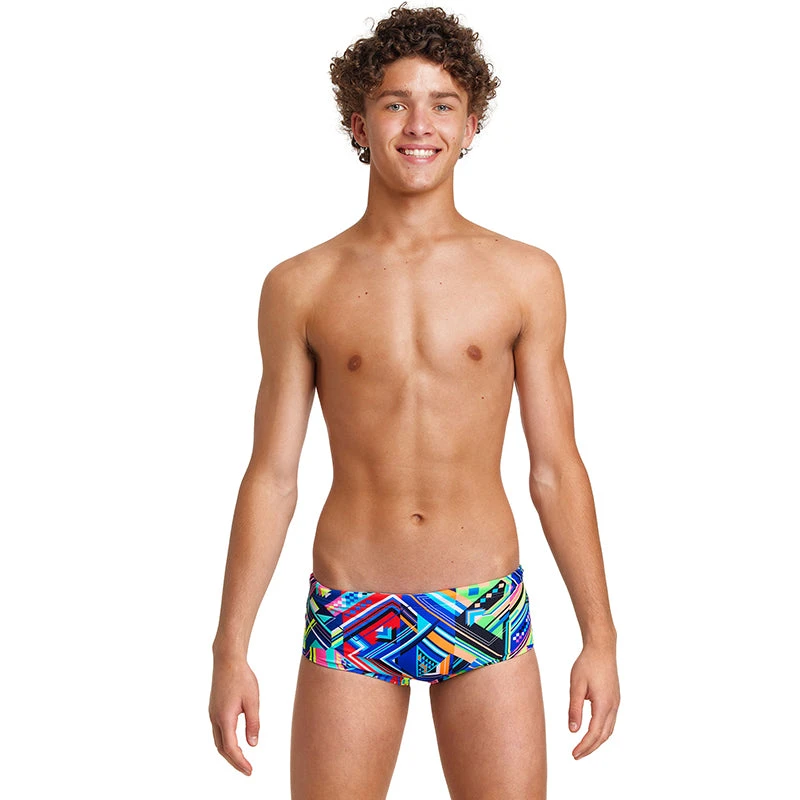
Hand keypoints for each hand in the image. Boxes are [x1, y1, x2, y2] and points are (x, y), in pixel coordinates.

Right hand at [208, 655, 259, 775]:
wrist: (227, 660)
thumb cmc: (242, 678)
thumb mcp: (252, 701)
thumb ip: (253, 723)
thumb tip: (253, 745)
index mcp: (225, 718)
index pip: (231, 748)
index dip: (240, 762)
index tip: (250, 771)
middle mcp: (215, 718)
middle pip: (222, 748)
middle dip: (234, 761)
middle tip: (247, 770)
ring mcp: (212, 713)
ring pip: (218, 740)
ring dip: (229, 753)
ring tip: (242, 760)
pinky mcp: (214, 709)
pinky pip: (218, 731)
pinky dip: (226, 742)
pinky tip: (235, 742)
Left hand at [568, 642, 619, 758]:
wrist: (602, 648)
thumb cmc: (587, 664)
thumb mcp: (576, 685)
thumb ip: (574, 708)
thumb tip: (573, 730)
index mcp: (604, 704)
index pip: (594, 733)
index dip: (584, 746)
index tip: (574, 754)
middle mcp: (613, 706)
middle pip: (603, 735)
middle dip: (590, 748)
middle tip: (576, 756)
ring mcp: (616, 703)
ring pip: (609, 730)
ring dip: (597, 741)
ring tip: (584, 748)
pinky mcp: (615, 698)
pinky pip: (610, 721)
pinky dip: (602, 731)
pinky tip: (592, 732)